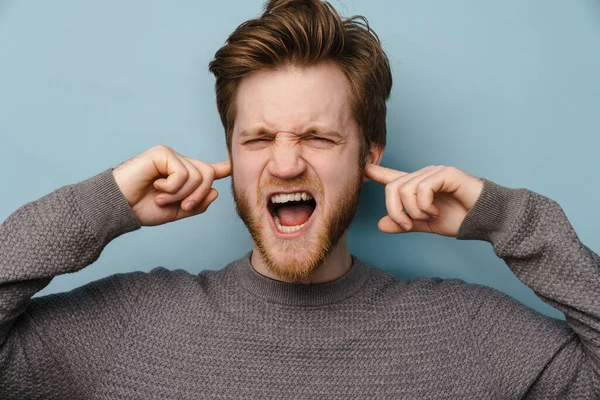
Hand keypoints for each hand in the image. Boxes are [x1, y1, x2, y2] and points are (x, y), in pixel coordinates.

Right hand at [112, 145, 230, 225]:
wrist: (119, 208)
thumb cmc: (142, 208)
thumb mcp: (175, 211)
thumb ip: (196, 204)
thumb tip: (216, 191)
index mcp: (183, 176)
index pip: (207, 170)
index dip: (222, 168)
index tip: (234, 165)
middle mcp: (179, 163)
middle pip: (208, 174)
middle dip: (199, 195)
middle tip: (183, 206)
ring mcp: (171, 156)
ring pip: (197, 175)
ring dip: (181, 194)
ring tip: (161, 198)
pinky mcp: (162, 153)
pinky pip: (183, 173)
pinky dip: (172, 188)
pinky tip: (157, 188)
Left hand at [365, 164, 483, 236]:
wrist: (485, 219)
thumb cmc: (460, 219)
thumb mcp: (426, 224)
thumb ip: (404, 224)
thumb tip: (380, 225)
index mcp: (417, 186)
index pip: (392, 177)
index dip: (376, 172)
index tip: (362, 168)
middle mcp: (422, 176)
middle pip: (392, 188)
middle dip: (395, 211)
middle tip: (408, 225)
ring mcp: (433, 172)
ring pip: (404, 189)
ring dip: (414, 211)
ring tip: (429, 217)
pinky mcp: (445, 173)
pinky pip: (421, 189)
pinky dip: (424, 206)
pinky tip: (436, 211)